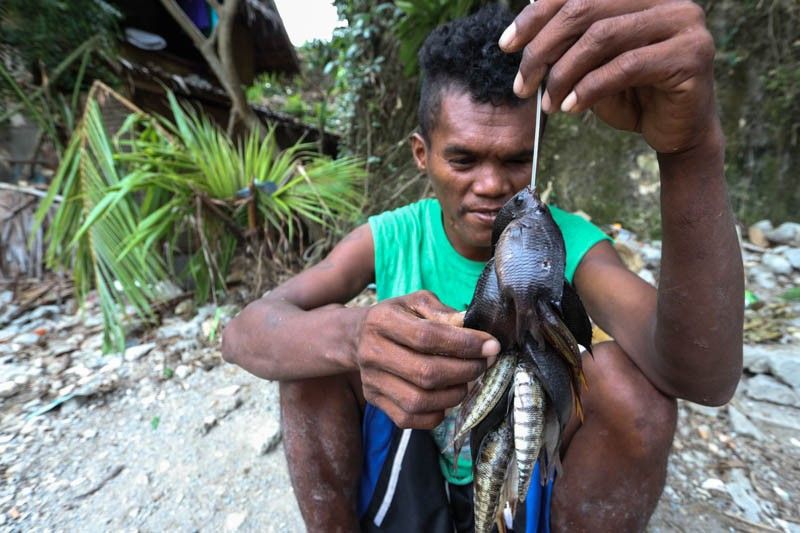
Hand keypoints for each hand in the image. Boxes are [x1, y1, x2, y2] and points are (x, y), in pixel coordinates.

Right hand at [354, 290, 500, 428]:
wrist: (359, 338)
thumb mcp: (417, 302)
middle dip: (465, 371)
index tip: (491, 346)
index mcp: (382, 320)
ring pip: (419, 400)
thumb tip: (471, 330)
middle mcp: (372, 352)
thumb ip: (443, 312)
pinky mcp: (375, 401)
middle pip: (425, 373)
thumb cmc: (398, 317)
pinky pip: (410, 418)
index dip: (464, 344)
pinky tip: (448, 397)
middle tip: (484, 364)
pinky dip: (437, 413)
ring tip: (468, 381)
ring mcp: (371, 381)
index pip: (427, 337)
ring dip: (454, 394)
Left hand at [500, 0, 718, 153]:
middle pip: (585, 8)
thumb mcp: (591, 66)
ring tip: (548, 103)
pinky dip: (589, 89)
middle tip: (522, 85)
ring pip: (602, 36)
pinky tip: (570, 108)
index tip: (506, 45)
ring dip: (563, 74)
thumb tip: (521, 36)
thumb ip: (566, 44)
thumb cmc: (632, 96)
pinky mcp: (691, 54)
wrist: (677, 132)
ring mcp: (683, 21)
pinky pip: (624, 66)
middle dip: (543, 48)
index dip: (536, 15)